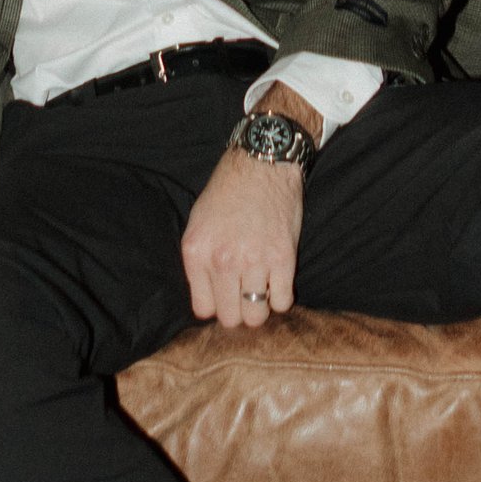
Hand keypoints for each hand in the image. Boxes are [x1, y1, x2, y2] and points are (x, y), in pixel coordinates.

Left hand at [181, 140, 304, 331]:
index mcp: (197, 252)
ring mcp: (254, 262)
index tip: (223, 296)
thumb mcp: (198, 222)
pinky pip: (282, 302)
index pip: (203, 309)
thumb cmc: (227, 190)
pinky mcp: (283, 259)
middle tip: (244, 296)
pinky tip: (277, 283)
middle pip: (231, 318)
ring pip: (257, 316)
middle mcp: (223, 260)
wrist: (262, 163)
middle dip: (237, 311)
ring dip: (260, 307)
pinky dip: (281, 297)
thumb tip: (208, 299)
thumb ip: (199, 262)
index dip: (215, 305)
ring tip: (261, 290)